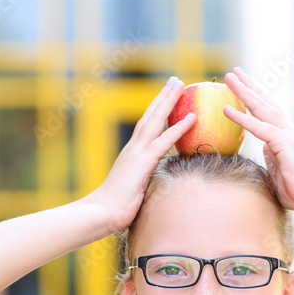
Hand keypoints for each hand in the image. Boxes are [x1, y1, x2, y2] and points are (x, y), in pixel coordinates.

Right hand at [84, 76, 196, 232]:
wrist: (100, 214)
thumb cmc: (115, 209)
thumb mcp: (134, 191)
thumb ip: (145, 182)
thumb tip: (158, 186)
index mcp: (132, 154)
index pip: (146, 126)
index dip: (157, 111)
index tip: (167, 98)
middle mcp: (134, 148)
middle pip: (150, 115)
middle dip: (163, 97)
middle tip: (175, 81)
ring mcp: (137, 152)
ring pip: (156, 120)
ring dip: (170, 101)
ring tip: (181, 84)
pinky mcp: (143, 162)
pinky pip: (164, 141)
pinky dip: (179, 127)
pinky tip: (193, 117)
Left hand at [222, 67, 293, 214]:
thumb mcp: (279, 172)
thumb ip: (271, 159)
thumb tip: (264, 150)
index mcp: (286, 137)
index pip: (267, 112)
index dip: (254, 99)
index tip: (241, 88)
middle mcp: (287, 131)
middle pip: (264, 102)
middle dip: (248, 86)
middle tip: (233, 71)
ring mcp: (287, 134)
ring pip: (261, 107)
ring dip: (243, 91)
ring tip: (228, 77)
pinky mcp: (284, 142)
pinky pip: (258, 127)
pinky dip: (241, 117)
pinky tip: (226, 109)